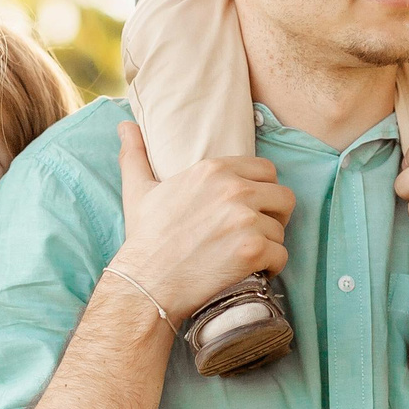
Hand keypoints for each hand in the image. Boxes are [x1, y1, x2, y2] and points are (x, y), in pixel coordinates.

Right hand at [115, 123, 293, 320]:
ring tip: (247, 255)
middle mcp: (234, 189)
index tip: (252, 208)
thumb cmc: (145, 239)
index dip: (264, 190)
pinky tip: (254, 272)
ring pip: (281, 230)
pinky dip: (271, 268)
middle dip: (275, 216)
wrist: (146, 282)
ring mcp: (245, 220)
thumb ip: (136, 154)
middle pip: (283, 197)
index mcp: (213, 170)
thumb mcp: (138, 190)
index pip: (266, 170)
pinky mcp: (253, 250)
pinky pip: (281, 257)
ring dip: (269, 245)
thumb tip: (125, 125)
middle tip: (258, 232)